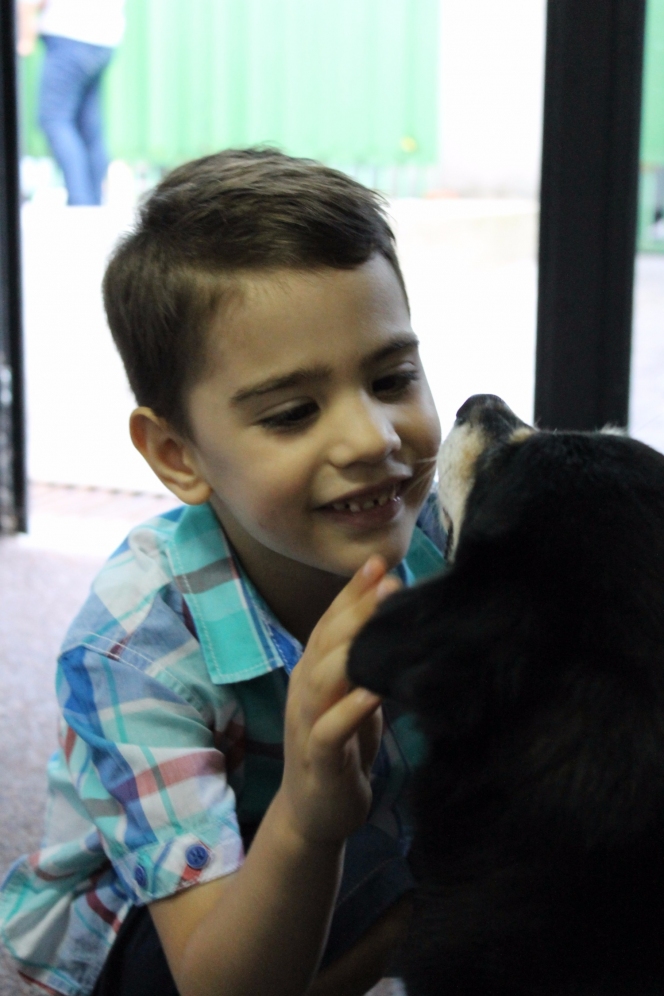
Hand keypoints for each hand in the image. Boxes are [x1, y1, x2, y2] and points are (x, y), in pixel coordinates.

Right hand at [280, 556, 399, 844]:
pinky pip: (329, 728)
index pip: (329, 624)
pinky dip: (350, 708)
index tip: (379, 563)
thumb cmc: (341, 751)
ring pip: (322, 677)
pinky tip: (372, 692)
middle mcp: (304, 691)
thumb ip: (366, 667)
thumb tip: (399, 627)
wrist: (314, 814)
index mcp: (313, 673)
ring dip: (351, 648)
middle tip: (388, 581)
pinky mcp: (317, 758)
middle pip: (325, 641)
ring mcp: (306, 724)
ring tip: (381, 623)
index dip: (351, 593)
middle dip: (356, 609)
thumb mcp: (354, 701)